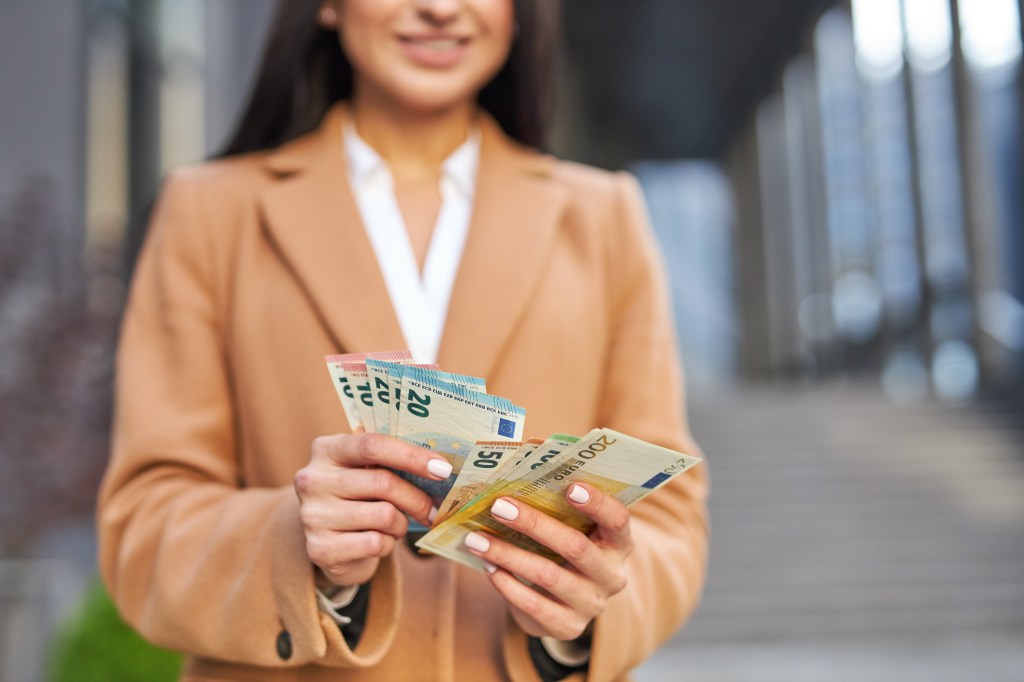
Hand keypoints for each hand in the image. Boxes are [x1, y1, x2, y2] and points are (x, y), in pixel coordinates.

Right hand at [294, 432, 452, 587]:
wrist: (331, 543)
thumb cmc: (358, 498)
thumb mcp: (365, 470)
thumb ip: (390, 459)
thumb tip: (439, 463)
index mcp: (326, 449)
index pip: (373, 445)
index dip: (412, 456)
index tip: (443, 469)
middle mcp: (312, 480)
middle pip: (384, 483)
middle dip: (417, 499)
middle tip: (434, 510)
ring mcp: (312, 515)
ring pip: (384, 515)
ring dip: (400, 524)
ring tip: (394, 525)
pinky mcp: (320, 549)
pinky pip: (375, 543)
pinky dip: (387, 545)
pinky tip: (379, 542)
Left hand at [463, 483, 631, 640]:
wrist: (562, 603)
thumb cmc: (562, 550)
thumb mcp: (571, 529)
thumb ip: (557, 506)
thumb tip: (515, 473)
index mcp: (618, 543)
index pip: (618, 520)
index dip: (597, 503)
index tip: (570, 485)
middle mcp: (612, 575)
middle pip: (576, 547)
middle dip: (535, 524)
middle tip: (499, 506)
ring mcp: (591, 604)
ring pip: (549, 576)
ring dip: (509, 554)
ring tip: (476, 539)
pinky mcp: (568, 626)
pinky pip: (534, 605)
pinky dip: (507, 584)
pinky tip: (488, 566)